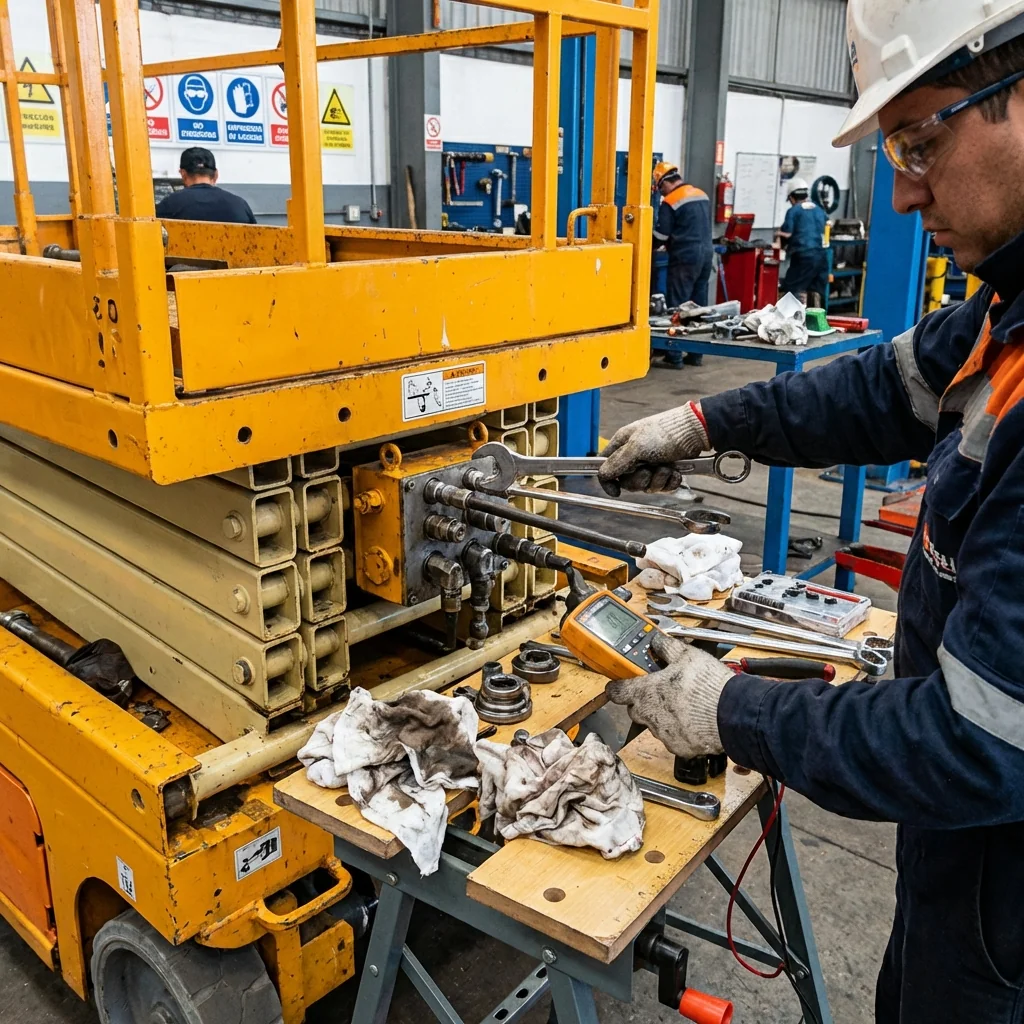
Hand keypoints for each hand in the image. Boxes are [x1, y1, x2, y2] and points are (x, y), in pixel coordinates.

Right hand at [598, 402, 710, 495]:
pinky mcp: (666, 471)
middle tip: (649, 470)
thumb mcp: (637, 447)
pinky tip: (676, 472)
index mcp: (622, 445)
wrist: (695, 433)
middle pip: (627, 482)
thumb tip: (602, 474)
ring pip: (646, 486)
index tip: (616, 491)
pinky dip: (670, 481)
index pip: (605, 466)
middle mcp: (634, 455)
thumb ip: (617, 462)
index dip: (608, 481)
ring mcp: (650, 464)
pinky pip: (662, 486)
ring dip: (658, 479)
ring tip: (668, 467)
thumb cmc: (664, 433)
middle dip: (641, 480)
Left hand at [605, 633, 731, 759]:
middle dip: (644, 701)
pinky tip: (694, 719)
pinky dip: (680, 730)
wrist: (733, 714)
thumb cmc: (708, 686)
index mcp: (646, 693)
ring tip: (684, 704)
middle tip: (660, 690)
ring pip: (655, 724)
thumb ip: (666, 647)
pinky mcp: (679, 748)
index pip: (617, 692)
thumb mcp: (686, 655)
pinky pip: (673, 738)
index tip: (618, 685)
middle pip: (636, 710)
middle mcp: (650, 716)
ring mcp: (664, 734)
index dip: (617, 687)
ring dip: (663, 715)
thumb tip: (656, 641)